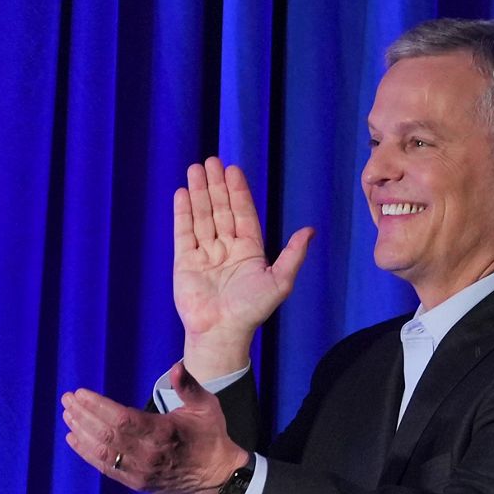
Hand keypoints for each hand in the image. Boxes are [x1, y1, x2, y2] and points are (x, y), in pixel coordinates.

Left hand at [61, 363, 249, 493]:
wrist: (217, 475)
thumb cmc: (210, 436)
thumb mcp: (205, 407)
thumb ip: (189, 387)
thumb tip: (176, 367)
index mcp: (163, 433)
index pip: (121, 419)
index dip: (97, 406)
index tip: (80, 393)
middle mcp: (148, 455)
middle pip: (107, 434)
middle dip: (83, 415)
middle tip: (67, 399)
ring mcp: (140, 472)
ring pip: (102, 451)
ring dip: (81, 432)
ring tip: (67, 415)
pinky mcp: (136, 482)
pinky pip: (106, 468)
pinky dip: (87, 453)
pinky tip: (74, 439)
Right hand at [173, 157, 312, 377]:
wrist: (221, 332)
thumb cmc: (252, 311)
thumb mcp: (279, 281)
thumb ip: (293, 254)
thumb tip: (310, 230)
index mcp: (249, 250)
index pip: (243, 213)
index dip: (238, 192)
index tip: (233, 169)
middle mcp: (227, 247)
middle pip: (221, 209)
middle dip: (216, 185)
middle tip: (212, 160)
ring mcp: (205, 253)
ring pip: (202, 216)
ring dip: (199, 192)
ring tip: (195, 169)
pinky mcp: (185, 261)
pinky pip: (183, 232)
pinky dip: (183, 212)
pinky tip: (183, 193)